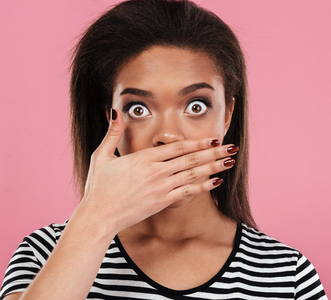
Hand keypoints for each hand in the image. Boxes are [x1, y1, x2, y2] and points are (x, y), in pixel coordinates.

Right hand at [79, 108, 237, 234]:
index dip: (198, 143)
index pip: (177, 147)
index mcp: (144, 158)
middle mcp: (156, 172)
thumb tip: (115, 111)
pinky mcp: (162, 202)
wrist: (99, 215)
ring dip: (214, 167)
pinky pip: (187, 193)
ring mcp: (161, 188)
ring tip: (230, 161)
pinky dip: (203, 187)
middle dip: (214, 153)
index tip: (213, 139)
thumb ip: (112, 133)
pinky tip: (216, 182)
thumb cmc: (98, 187)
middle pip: (191, 159)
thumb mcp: (102, 156)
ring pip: (193, 174)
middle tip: (231, 147)